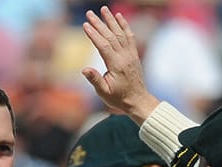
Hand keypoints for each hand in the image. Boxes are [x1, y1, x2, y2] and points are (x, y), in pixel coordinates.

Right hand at [81, 7, 158, 122]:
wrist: (138, 100)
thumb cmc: (119, 98)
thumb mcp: (104, 93)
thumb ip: (95, 80)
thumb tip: (84, 69)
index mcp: (116, 65)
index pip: (103, 46)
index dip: (94, 34)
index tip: (85, 25)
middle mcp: (124, 57)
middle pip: (110, 36)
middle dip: (99, 23)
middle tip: (89, 13)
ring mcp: (130, 54)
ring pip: (120, 33)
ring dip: (111, 20)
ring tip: (103, 9)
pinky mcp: (133, 54)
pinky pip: (129, 36)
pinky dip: (124, 25)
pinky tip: (119, 17)